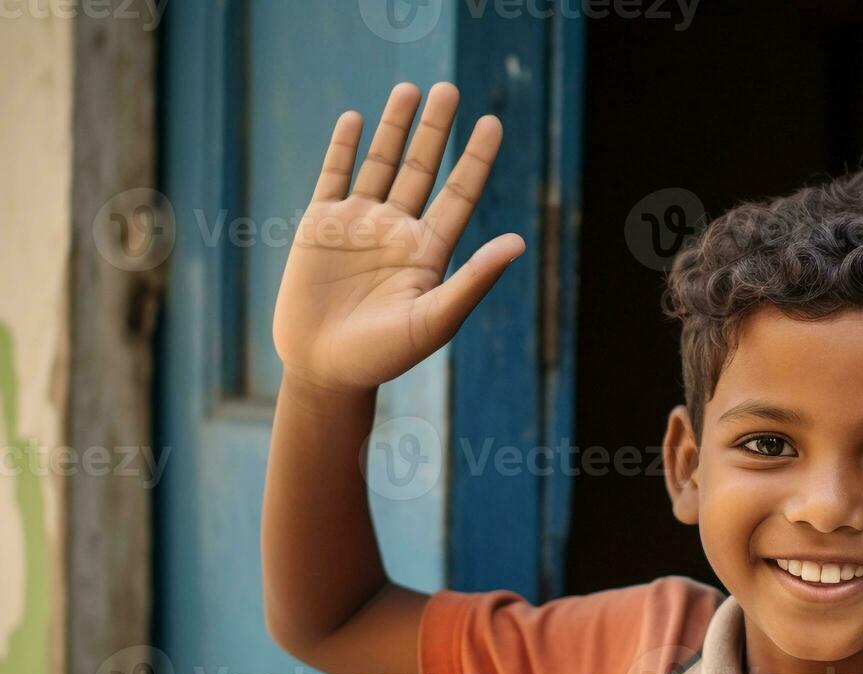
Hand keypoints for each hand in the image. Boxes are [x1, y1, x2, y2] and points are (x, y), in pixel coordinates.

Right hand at [272, 81, 523, 392]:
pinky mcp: (319, 226)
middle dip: (435, 130)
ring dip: (394, 128)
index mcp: (429, 252)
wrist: (326, 371)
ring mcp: (358, 226)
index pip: (459, 194)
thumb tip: (518, 242)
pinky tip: (355, 119)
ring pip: (380, 164)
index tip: (492, 123)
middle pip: (422, 168)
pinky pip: (334, 177)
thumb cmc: (384, 356)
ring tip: (410, 89)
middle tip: (450, 89)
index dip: (476, 158)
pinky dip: (344, 148)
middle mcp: (397, 232)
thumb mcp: (435, 320)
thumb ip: (474, 280)